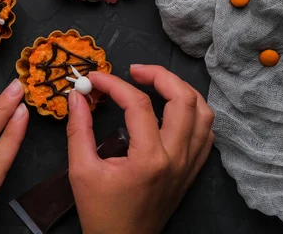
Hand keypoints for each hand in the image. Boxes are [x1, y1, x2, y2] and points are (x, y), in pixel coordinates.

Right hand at [67, 65, 214, 233]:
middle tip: (134, 71)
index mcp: (149, 158)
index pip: (138, 104)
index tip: (94, 79)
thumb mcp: (81, 171)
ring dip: (182, 91)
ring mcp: (190, 164)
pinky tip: (174, 110)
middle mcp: (177, 157)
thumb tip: (77, 95)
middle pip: (184, 99)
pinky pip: (206, 132)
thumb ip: (79, 129)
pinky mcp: (193, 170)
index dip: (114, 84)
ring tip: (157, 84)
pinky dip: (194, 113)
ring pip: (203, 112)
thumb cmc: (101, 212)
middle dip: (159, 75)